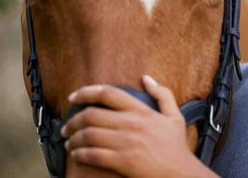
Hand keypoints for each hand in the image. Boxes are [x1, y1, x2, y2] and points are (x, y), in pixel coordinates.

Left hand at [61, 76, 210, 177]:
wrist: (180, 173)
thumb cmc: (176, 147)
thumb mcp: (175, 116)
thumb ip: (162, 94)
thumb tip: (146, 78)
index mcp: (141, 110)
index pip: (108, 93)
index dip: (86, 92)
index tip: (74, 97)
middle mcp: (131, 123)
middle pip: (92, 114)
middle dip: (73, 120)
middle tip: (66, 127)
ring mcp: (126, 142)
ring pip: (89, 134)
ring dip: (74, 138)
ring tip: (69, 142)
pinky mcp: (122, 161)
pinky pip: (93, 154)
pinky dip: (80, 154)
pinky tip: (77, 154)